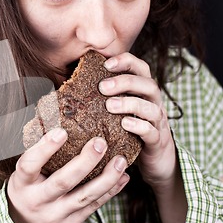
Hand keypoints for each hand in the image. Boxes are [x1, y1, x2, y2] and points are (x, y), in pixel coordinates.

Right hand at [7, 128, 129, 222]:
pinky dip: (110, 191)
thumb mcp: (22, 174)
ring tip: (121, 160)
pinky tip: (123, 177)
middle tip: (101, 142)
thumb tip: (51, 115)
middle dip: (85, 162)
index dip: (45, 148)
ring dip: (106, 177)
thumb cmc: (26, 191)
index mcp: (22, 184)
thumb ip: (37, 153)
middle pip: (63, 181)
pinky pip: (94, 206)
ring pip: (85, 196)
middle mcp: (37, 201)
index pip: (30, 164)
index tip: (62, 131)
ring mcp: (55, 215)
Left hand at [99, 52, 186, 222]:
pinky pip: (152, 131)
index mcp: (143, 92)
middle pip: (148, 84)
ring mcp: (158, 122)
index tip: (105, 64)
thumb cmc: (129, 132)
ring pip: (151, 108)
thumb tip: (64, 88)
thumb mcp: (117, 112)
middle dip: (125, 82)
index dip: (126, 62)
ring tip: (109, 106)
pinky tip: (125, 125)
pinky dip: (139, 126)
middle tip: (102, 87)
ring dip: (130, 103)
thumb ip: (101, 98)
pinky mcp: (157, 142)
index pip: (140, 68)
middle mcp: (154, 104)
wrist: (155, 161)